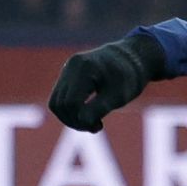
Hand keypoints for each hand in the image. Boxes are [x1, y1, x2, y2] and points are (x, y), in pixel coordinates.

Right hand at [47, 33, 165, 131]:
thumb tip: (82, 121)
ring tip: (91, 122)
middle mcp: (71, 67)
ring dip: (70, 118)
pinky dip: (71, 111)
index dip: (81, 120)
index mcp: (84, 68)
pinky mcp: (66, 77)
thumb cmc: (128, 77)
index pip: (71, 103)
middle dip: (74, 121)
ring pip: (56, 104)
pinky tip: (87, 115)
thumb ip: (99, 108)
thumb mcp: (118, 96)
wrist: (130, 59)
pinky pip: (60, 99)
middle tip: (96, 126)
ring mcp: (66, 71)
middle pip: (59, 105)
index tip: (99, 125)